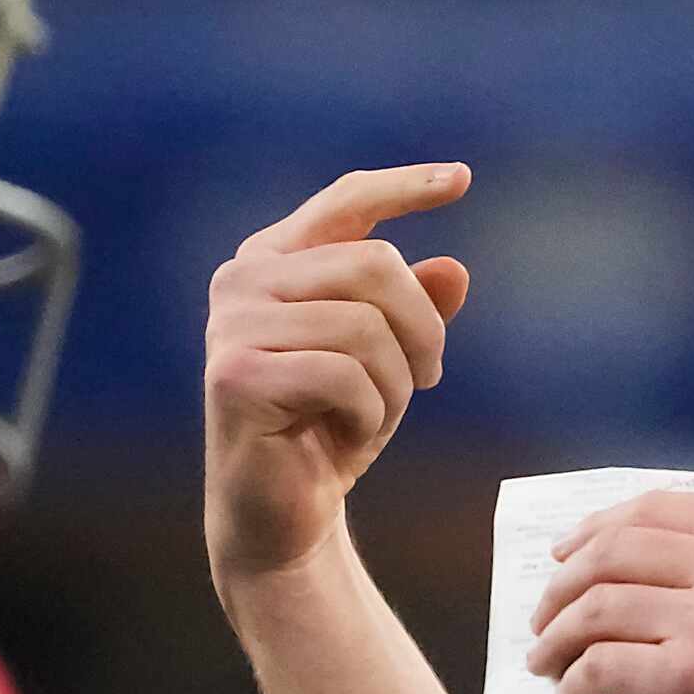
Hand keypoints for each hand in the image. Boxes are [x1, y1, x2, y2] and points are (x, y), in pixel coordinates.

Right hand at [204, 165, 472, 580]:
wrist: (284, 513)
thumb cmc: (332, 426)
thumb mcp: (389, 361)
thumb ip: (415, 309)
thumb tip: (453, 269)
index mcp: (274, 260)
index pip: (346, 204)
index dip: (404, 187)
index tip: (461, 179)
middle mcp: (243, 280)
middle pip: (375, 265)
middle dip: (422, 327)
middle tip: (430, 377)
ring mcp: (232, 325)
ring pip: (365, 325)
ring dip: (396, 381)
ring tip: (377, 413)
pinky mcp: (235, 375)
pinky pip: (344, 375)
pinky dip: (370, 413)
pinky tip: (348, 434)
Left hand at [525, 491, 693, 693]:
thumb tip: (639, 576)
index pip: (654, 510)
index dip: (595, 530)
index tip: (565, 554)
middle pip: (614, 551)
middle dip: (562, 584)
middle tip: (543, 616)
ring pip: (598, 607)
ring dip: (557, 636)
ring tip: (544, 659)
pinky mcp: (691, 677)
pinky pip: (604, 665)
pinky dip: (576, 680)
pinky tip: (574, 693)